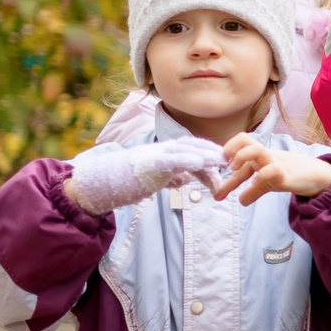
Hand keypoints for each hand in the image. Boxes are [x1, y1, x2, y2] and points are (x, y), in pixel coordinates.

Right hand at [63, 135, 227, 214]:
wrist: (101, 184)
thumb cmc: (126, 182)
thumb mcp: (154, 180)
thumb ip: (171, 178)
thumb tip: (185, 181)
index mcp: (163, 154)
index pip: (191, 149)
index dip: (208, 154)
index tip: (224, 163)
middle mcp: (161, 151)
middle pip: (191, 146)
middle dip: (211, 153)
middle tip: (229, 163)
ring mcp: (154, 156)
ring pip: (184, 150)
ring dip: (204, 155)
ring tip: (220, 161)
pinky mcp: (148, 164)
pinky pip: (171, 160)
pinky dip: (187, 160)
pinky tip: (200, 163)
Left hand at [215, 134, 330, 204]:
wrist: (319, 176)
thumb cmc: (293, 174)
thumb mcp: (269, 182)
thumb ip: (254, 190)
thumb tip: (240, 200)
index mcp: (259, 156)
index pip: (237, 151)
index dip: (223, 163)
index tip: (216, 181)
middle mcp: (266, 155)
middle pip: (245, 139)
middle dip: (231, 150)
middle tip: (227, 167)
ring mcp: (276, 162)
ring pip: (256, 150)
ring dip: (242, 157)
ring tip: (234, 170)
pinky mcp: (287, 173)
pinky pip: (272, 170)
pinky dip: (260, 177)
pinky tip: (253, 186)